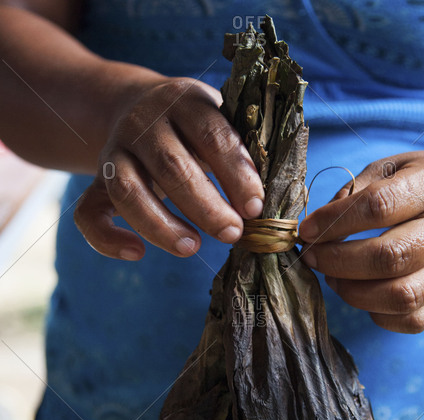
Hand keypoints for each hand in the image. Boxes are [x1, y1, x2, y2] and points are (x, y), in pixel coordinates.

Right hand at [74, 77, 263, 259]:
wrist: (137, 105)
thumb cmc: (195, 126)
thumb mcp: (219, 119)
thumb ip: (241, 149)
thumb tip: (276, 199)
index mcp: (186, 102)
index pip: (212, 135)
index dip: (236, 173)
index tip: (256, 208)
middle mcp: (145, 123)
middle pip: (171, 166)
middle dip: (206, 205)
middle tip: (234, 234)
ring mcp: (116, 151)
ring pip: (128, 190)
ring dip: (161, 225)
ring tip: (193, 248)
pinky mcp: (96, 181)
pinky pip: (87, 212)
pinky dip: (107, 238)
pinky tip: (137, 254)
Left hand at [299, 151, 423, 333]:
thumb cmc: (417, 183)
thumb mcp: (388, 168)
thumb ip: (353, 193)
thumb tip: (318, 228)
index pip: (379, 207)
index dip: (334, 222)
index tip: (306, 231)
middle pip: (389, 257)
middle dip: (337, 261)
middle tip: (312, 257)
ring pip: (401, 295)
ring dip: (353, 292)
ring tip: (333, 277)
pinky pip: (412, 321)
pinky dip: (377, 314)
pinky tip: (362, 295)